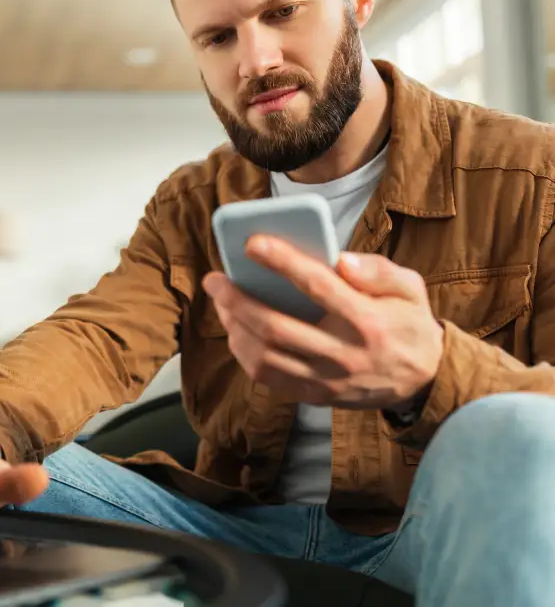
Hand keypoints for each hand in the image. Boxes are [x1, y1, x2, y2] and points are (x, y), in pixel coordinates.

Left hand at [202, 235, 443, 409]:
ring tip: (222, 303)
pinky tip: (237, 330)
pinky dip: (245, 353)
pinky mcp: (316, 395)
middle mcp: (344, 354)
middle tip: (215, 279)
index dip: (282, 262)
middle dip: (237, 300)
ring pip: (265, 356)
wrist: (424, 380)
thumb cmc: (408, 323)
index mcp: (367, 320)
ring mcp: (327, 379)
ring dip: (234, 327)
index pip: (318, 286)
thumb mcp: (410, 288)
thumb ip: (379, 270)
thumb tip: (340, 260)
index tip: (252, 243)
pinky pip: (268, 378)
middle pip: (276, 327)